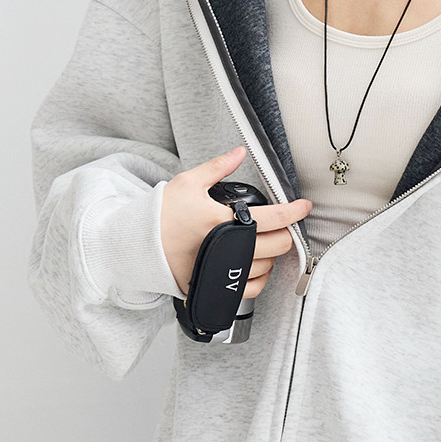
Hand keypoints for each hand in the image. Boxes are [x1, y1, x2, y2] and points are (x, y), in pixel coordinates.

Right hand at [160, 145, 312, 296]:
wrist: (136, 246)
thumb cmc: (160, 215)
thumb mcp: (188, 183)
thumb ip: (218, 167)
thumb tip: (239, 152)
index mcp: (222, 221)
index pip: (273, 217)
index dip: (294, 211)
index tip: (303, 207)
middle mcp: (225, 249)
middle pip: (277, 244)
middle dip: (286, 233)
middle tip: (283, 224)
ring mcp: (221, 271)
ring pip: (267, 266)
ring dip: (273, 254)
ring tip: (266, 242)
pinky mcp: (214, 287)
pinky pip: (251, 290)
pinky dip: (261, 279)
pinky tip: (258, 266)